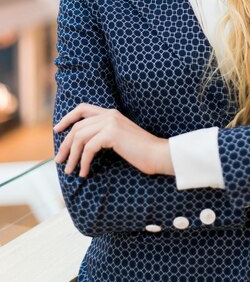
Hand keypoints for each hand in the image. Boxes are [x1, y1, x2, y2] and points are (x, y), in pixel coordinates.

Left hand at [53, 103, 174, 177]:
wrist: (158, 154)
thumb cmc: (141, 152)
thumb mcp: (120, 140)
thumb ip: (104, 137)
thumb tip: (83, 146)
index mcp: (111, 113)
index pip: (82, 108)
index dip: (67, 118)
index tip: (57, 130)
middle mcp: (109, 114)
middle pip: (77, 126)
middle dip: (65, 144)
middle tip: (60, 160)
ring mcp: (111, 122)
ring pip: (80, 137)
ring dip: (72, 156)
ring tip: (70, 171)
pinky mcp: (112, 133)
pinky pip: (88, 148)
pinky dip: (83, 162)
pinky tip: (85, 172)